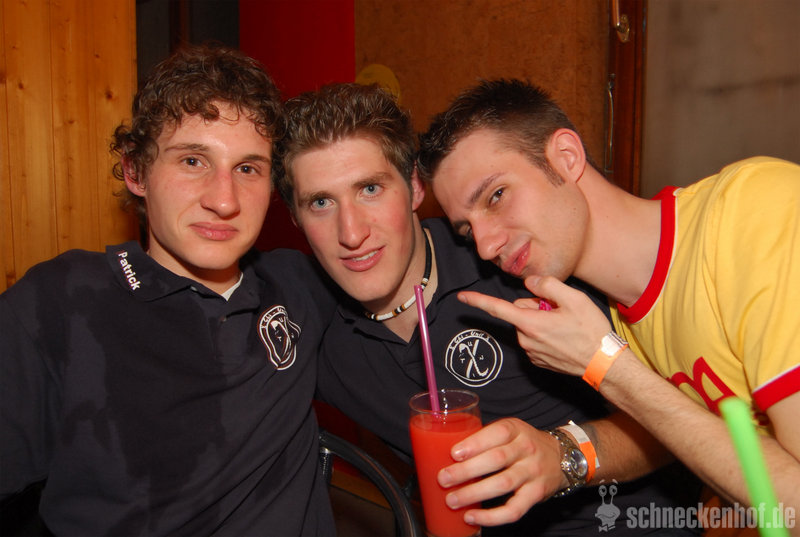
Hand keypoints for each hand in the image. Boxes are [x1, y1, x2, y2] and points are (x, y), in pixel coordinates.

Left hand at [436, 418, 566, 526]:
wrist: (561, 457)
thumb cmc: (522, 444)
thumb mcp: (509, 431)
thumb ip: (484, 438)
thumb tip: (442, 452)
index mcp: (515, 429)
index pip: (497, 433)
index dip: (475, 444)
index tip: (453, 453)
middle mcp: (526, 449)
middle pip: (496, 459)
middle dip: (466, 471)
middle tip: (443, 479)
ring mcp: (533, 472)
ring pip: (503, 484)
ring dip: (474, 493)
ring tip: (452, 500)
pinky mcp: (536, 494)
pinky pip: (514, 509)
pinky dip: (492, 517)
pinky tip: (472, 517)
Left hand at [458, 275, 611, 376]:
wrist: (604, 364)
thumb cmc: (591, 331)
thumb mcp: (574, 299)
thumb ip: (548, 285)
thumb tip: (531, 283)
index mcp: (530, 323)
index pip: (498, 309)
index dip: (478, 301)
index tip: (462, 297)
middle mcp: (526, 340)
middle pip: (519, 312)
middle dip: (535, 307)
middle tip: (560, 312)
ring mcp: (532, 353)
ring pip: (528, 326)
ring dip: (541, 321)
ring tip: (565, 327)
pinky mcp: (539, 361)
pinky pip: (535, 339)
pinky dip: (546, 335)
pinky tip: (564, 338)